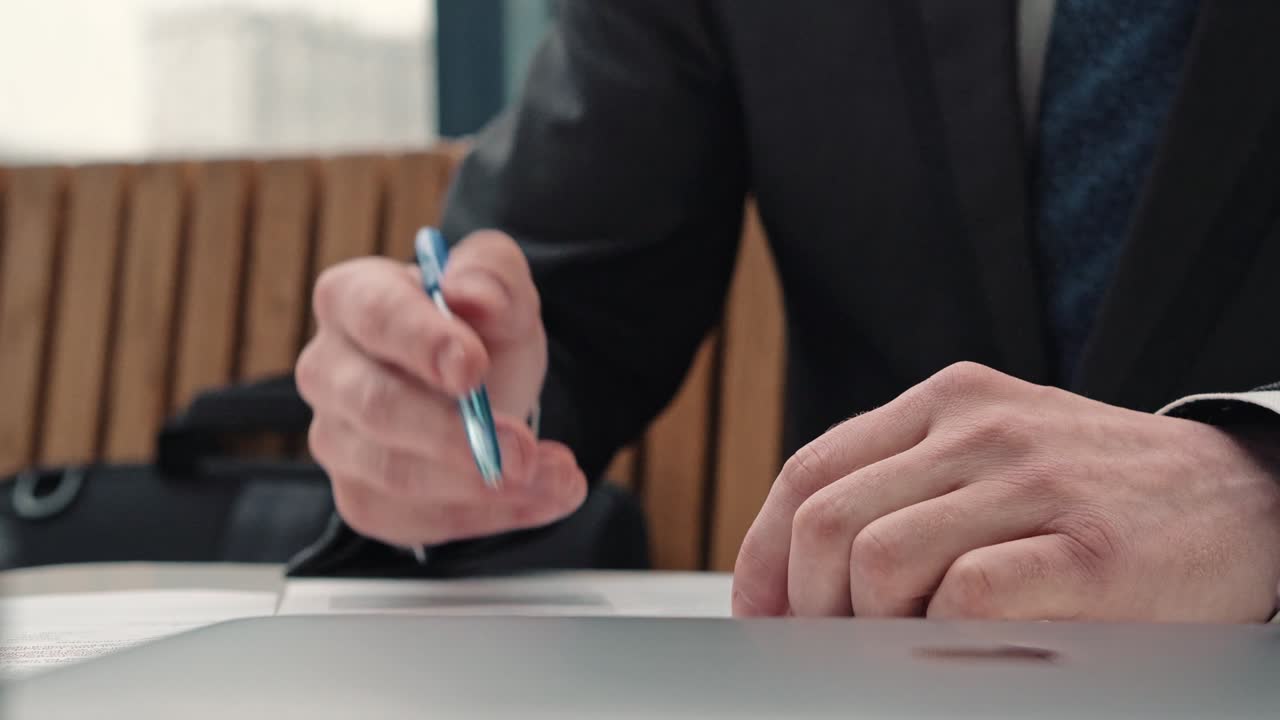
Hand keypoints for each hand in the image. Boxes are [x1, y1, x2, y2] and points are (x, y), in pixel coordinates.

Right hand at [296, 231, 587, 547]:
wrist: (487, 390)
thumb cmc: (479, 332)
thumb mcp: (502, 291)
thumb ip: (492, 276)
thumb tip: (470, 294)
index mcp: (352, 298)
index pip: (373, 315)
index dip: (421, 341)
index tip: (472, 368)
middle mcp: (329, 371)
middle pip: (375, 407)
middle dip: (455, 435)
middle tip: (523, 449)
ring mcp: (338, 441)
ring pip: (396, 476)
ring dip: (485, 486)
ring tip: (557, 475)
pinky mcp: (364, 499)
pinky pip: (417, 521)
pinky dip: (489, 516)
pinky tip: (542, 498)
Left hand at [732, 362, 1279, 621]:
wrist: (1248, 500)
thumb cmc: (1100, 493)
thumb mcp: (996, 455)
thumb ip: (907, 488)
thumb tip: (802, 574)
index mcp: (947, 402)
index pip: (810, 471)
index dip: (763, 552)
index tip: (761, 611)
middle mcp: (981, 428)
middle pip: (827, 522)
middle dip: (806, 605)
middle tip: (826, 650)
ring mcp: (1035, 483)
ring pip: (881, 561)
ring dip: (867, 629)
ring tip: (899, 652)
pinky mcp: (1088, 552)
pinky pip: (965, 598)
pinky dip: (940, 639)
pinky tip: (962, 651)